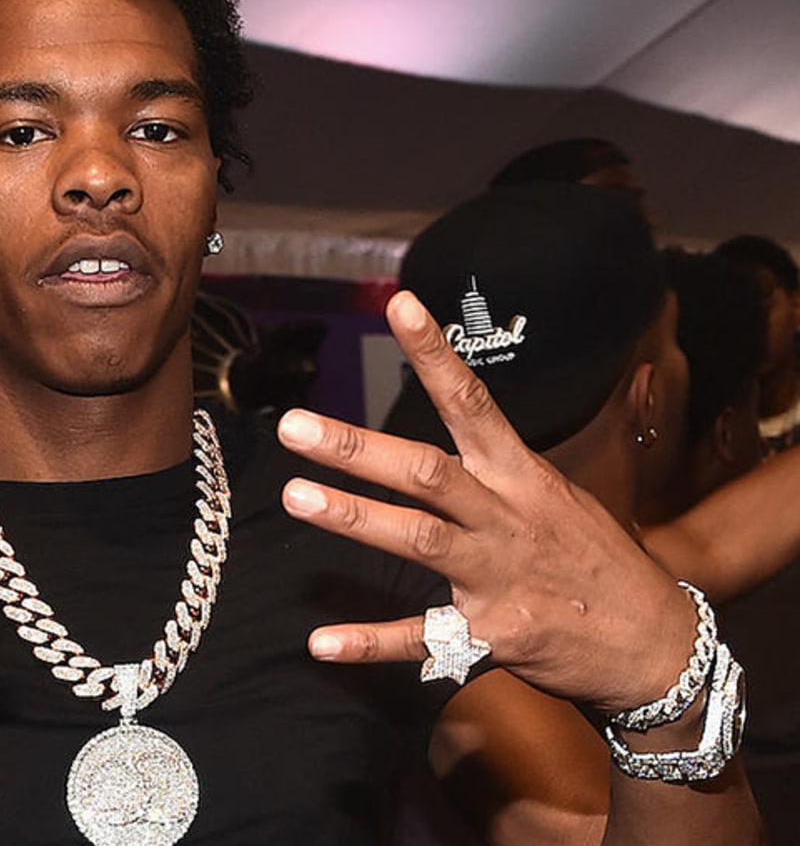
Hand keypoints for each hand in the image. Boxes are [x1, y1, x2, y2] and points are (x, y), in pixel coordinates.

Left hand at [277, 291, 695, 714]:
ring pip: (419, 539)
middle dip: (357, 448)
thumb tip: (455, 419)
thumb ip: (498, 465)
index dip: (435, 354)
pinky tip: (323, 641)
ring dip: (355, 517)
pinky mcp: (495, 636)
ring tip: (297, 496)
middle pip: (427, 472)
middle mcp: (507, 518)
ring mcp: (501, 576)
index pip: (472, 402)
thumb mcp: (557, 496)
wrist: (658, 645)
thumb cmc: (596, 561)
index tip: (399, 306)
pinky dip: (371, 641)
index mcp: (522, 476)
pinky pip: (424, 638)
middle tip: (294, 425)